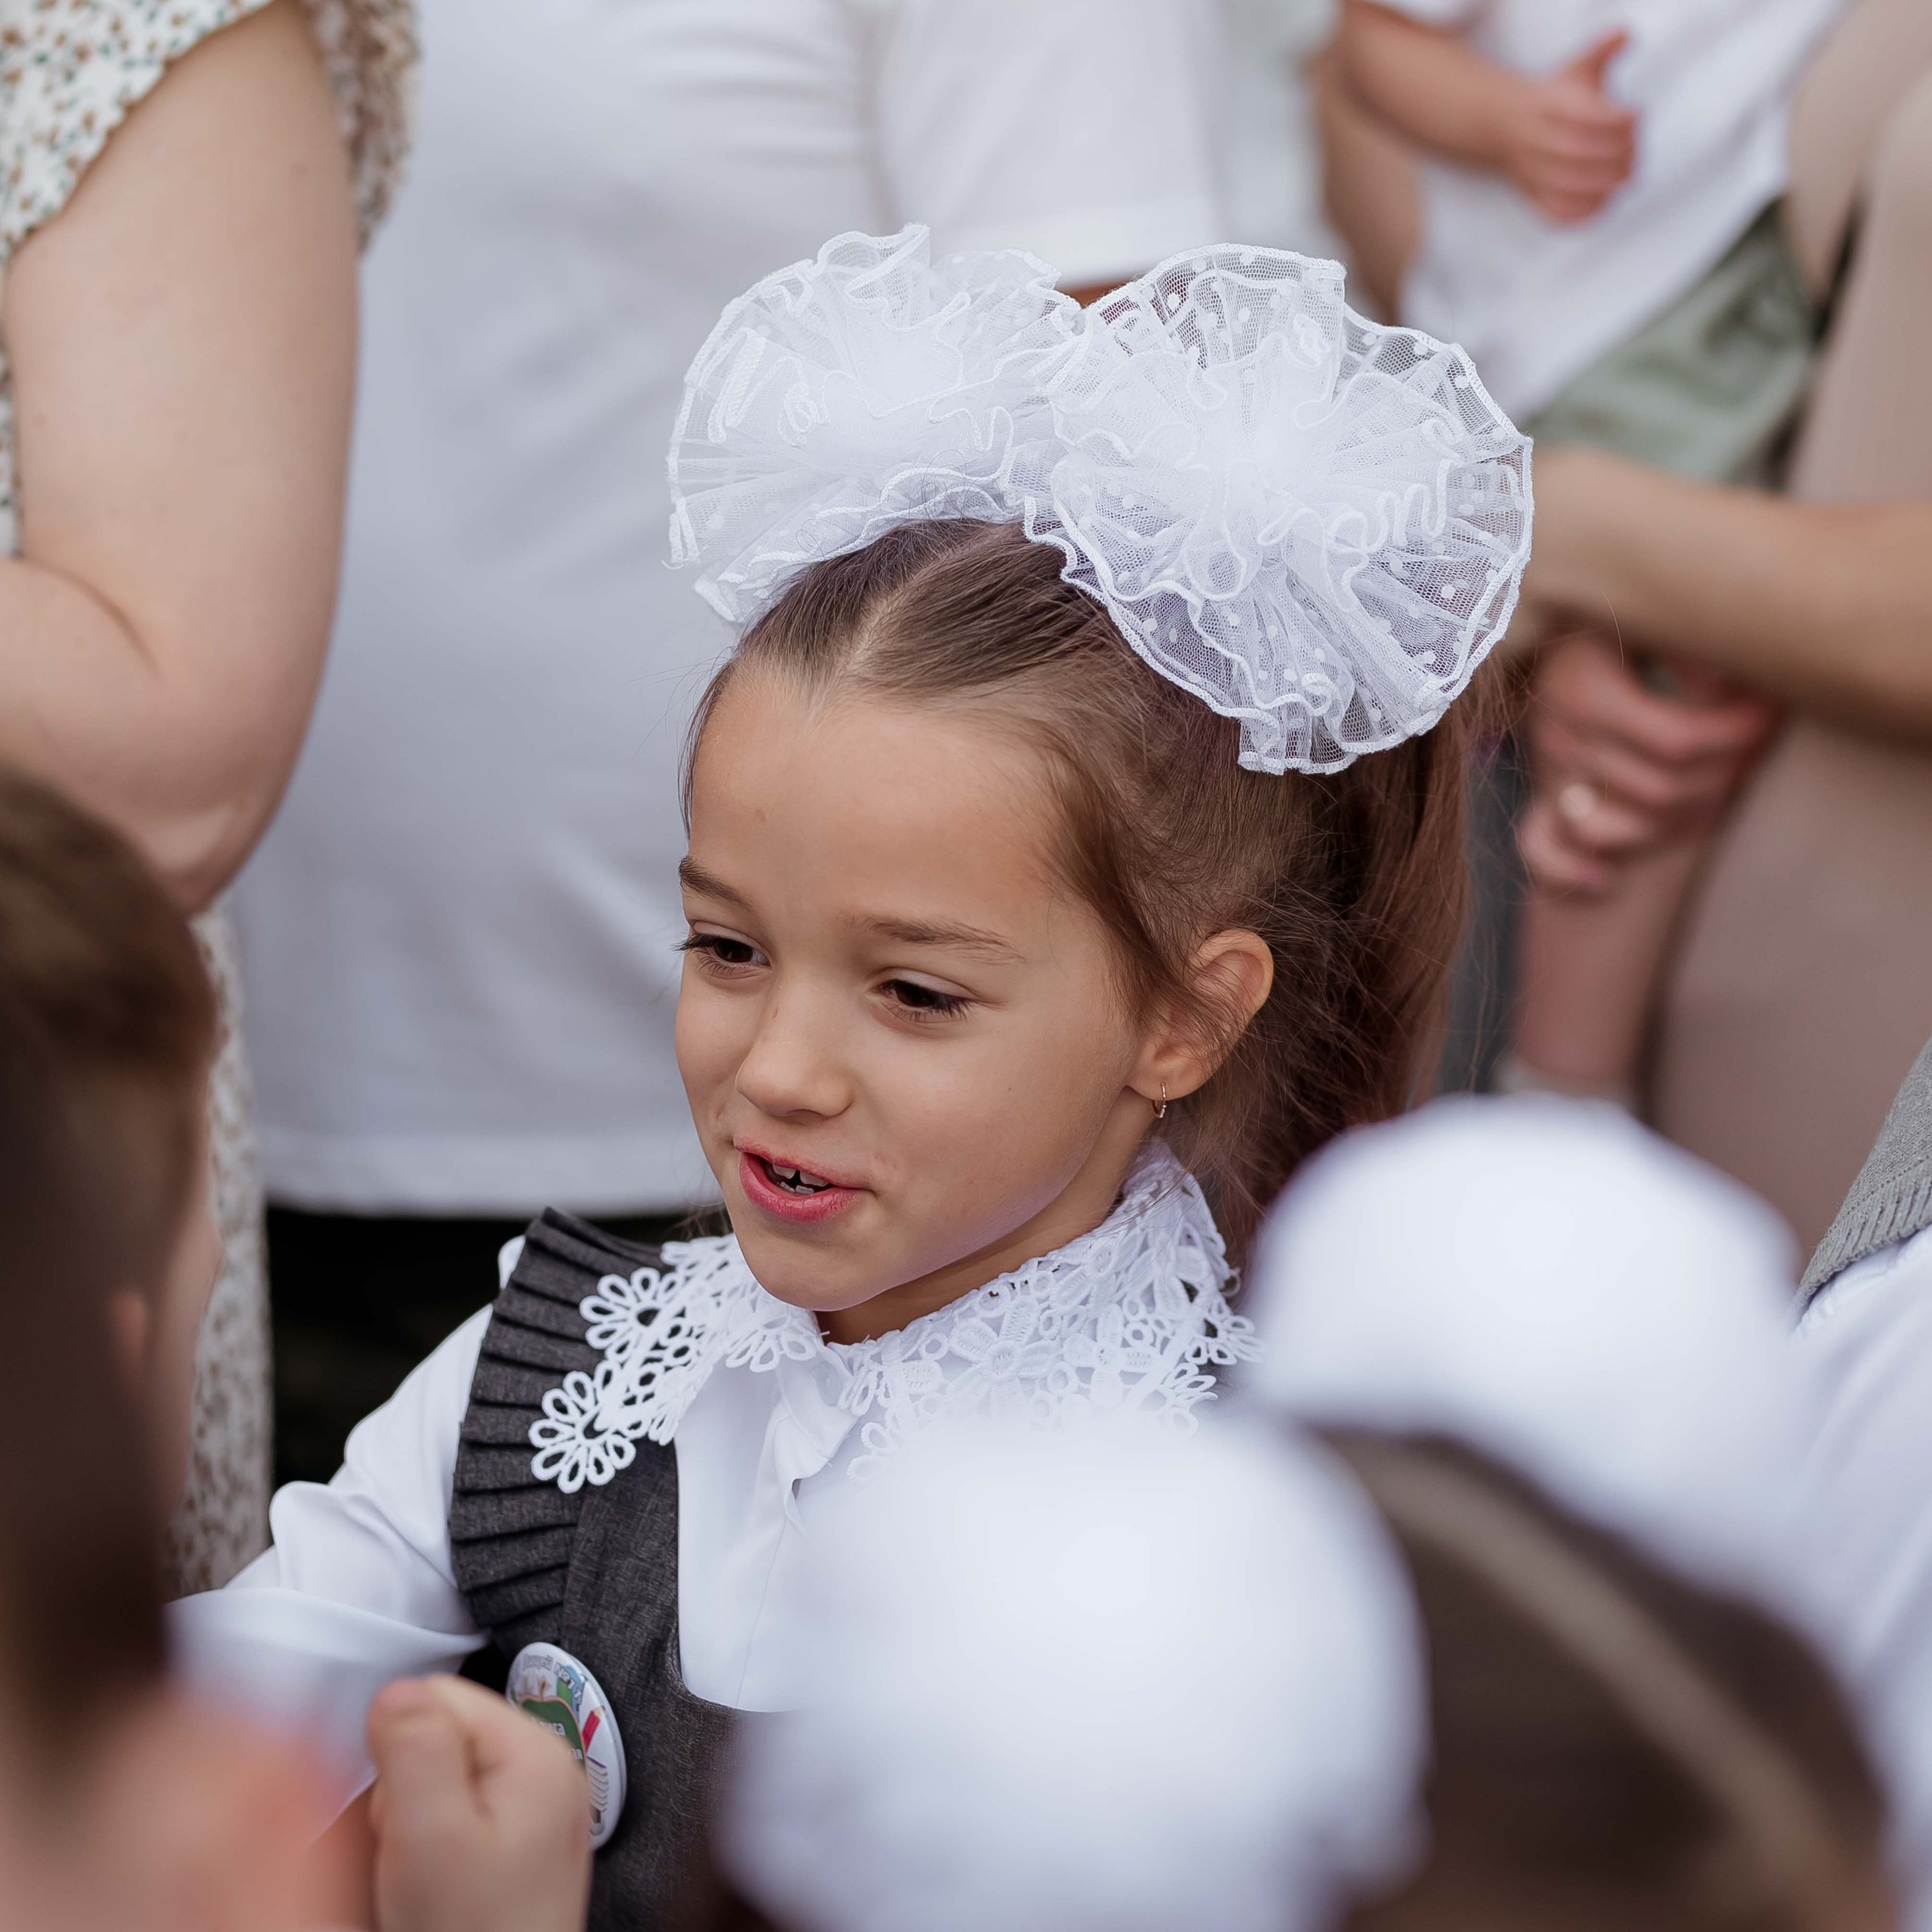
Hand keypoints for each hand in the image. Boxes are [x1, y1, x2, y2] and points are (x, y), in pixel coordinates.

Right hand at [368, 1676, 591, 1931]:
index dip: (397, 1749)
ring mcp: (532, 1814)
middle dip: (402, 1792)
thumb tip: (397, 1689)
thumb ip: (415, 1750)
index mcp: (535, 1753)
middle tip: (412, 1853)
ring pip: (435, 1781)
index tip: (398, 1808)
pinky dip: (427, 1851)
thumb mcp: (429, 1837)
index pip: (440, 1693)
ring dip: (410, 1826)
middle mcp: (544, 1774)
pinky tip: (432, 1891)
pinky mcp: (514, 1851)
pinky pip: (450, 1822)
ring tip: (422, 1880)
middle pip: (438, 1736)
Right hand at [1500, 31, 1636, 222]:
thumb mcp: (1575, 69)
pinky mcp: (1532, 195)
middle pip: (1579, 153)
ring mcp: (1532, 172)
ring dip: (1605, 184)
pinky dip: (1583, 213)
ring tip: (1626, 175)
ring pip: (1569, 186)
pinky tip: (1605, 201)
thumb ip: (1604, 50)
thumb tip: (1627, 33)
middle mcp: (1536, 141)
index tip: (1637, 114)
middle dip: (1616, 155)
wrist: (1503, 125)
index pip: (1586, 117)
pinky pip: (1556, 212)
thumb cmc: (1551, 99)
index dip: (1618, 119)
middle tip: (1636, 151)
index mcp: (1547, 106)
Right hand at [1518, 631, 1778, 895]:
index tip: (1772, 710)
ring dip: (1681, 816)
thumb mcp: (1659, 620)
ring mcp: (1547, 773)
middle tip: (1760, 743)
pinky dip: (1574, 871)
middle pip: (1659, 789)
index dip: (1735, 735)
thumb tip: (1739, 675)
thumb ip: (1695, 645)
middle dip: (1723, 774)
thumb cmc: (1632, 631)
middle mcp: (1558, 734)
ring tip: (1728, 779)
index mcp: (1581, 685)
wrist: (1573, 644)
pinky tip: (1609, 877)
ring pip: (1618, 828)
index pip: (1674, 739)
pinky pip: (1543, 854)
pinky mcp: (1537, 805)